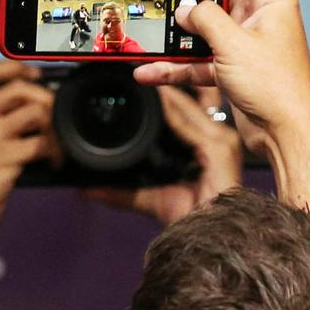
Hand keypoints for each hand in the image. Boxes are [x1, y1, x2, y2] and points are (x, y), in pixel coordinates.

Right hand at [0, 61, 55, 239]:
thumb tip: (36, 102)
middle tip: (56, 114)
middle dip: (46, 98)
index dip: (14, 67)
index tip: (36, 73)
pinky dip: (55, 152)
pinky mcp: (2, 157)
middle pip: (19, 89)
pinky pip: (41, 143)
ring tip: (56, 142)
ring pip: (35, 113)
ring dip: (54, 126)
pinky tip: (54, 161)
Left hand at [81, 86, 241, 224]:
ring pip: (191, 110)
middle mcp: (218, 142)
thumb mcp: (148, 199)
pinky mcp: (221, 151)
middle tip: (137, 71)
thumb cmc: (190, 221)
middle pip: (189, 107)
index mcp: (207, 148)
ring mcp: (223, 145)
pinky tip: (159, 99)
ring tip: (144, 76)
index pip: (185, 115)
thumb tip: (86, 190)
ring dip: (168, 93)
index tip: (139, 84)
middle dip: (165, 89)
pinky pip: (193, 126)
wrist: (207, 238)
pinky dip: (175, 112)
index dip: (164, 99)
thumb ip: (120, 193)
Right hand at [133, 0, 309, 133]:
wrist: (286, 135)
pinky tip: (152, 70)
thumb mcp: (234, 44)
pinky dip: (177, 65)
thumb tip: (186, 10)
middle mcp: (259, 17)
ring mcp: (244, 43)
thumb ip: (205, 20)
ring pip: (203, 29)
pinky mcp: (233, 68)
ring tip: (150, 34)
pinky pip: (199, 60)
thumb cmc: (278, 88)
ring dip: (177, 36)